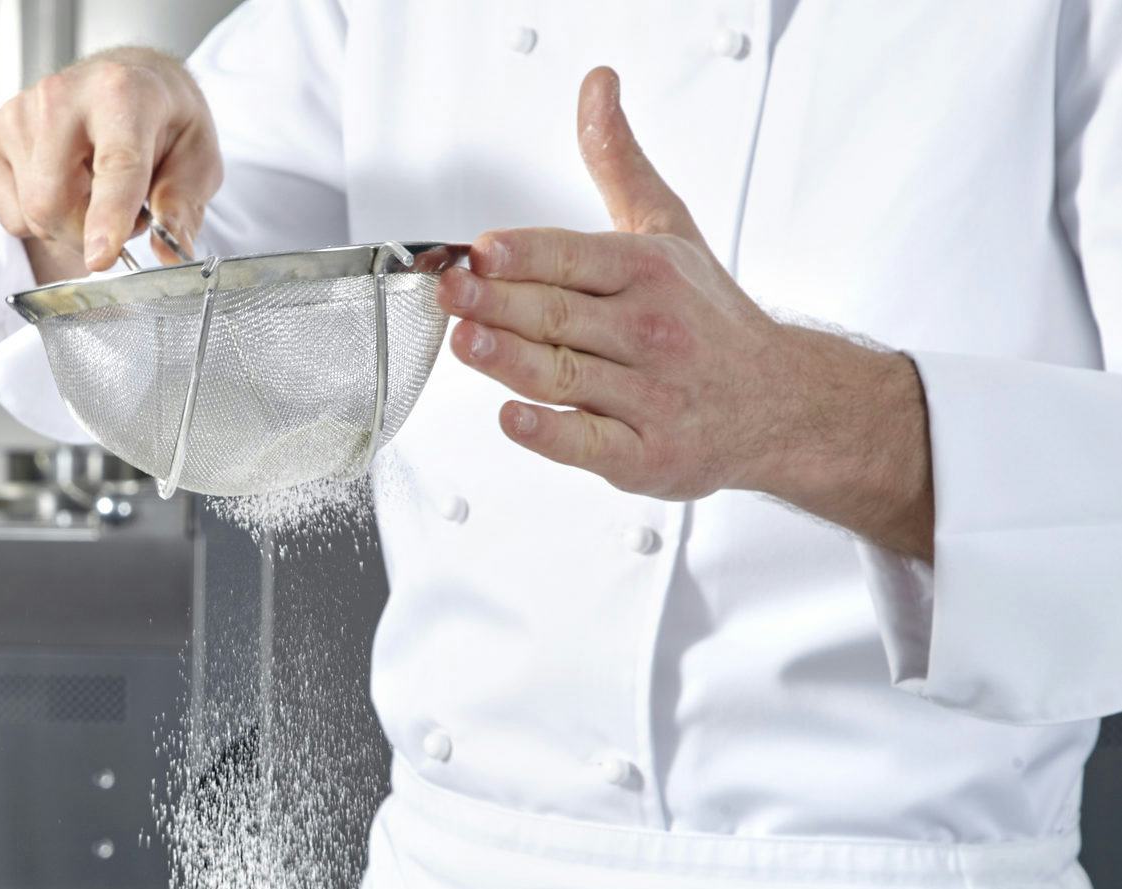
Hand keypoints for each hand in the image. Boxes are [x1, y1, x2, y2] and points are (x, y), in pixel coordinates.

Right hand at [0, 47, 220, 279]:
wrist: (125, 78)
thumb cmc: (160, 119)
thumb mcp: (196, 157)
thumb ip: (182, 205)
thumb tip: (169, 251)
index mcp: (122, 93)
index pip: (113, 164)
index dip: (107, 217)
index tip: (101, 257)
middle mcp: (60, 96)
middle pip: (52, 202)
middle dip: (87, 235)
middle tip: (121, 222)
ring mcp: (18, 114)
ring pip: (32, 214)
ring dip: (69, 227)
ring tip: (94, 193)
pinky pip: (13, 216)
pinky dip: (40, 219)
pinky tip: (63, 185)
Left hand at [440, 68, 932, 559]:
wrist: (780, 403)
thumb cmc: (709, 317)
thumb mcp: (668, 228)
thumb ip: (618, 163)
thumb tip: (597, 88)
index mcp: (648, 271)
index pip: (575, 257)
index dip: (525, 254)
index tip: (481, 249)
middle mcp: (649, 331)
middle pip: (560, 316)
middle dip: (502, 302)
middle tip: (454, 291)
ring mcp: (647, 396)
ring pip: (565, 375)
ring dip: (511, 360)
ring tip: (467, 340)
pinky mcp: (644, 454)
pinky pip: (589, 444)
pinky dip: (550, 433)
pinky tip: (513, 416)